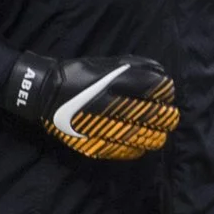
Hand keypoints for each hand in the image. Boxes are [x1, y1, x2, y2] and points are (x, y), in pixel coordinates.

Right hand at [1, 53, 178, 159]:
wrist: (43, 93)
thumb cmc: (76, 74)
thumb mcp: (103, 63)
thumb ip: (132, 67)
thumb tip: (160, 73)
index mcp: (110, 81)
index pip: (148, 87)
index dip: (164, 91)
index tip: (169, 92)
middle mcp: (109, 104)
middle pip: (149, 114)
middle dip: (165, 116)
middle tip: (171, 117)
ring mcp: (101, 125)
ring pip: (139, 135)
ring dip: (155, 135)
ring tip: (160, 134)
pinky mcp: (93, 142)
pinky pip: (122, 150)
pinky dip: (136, 149)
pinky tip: (141, 146)